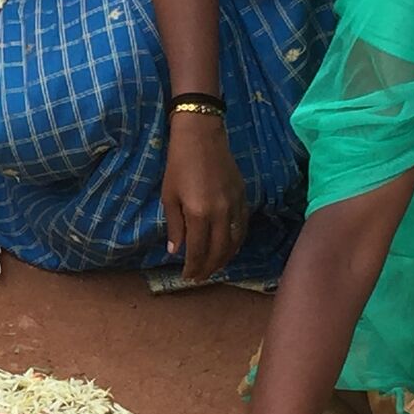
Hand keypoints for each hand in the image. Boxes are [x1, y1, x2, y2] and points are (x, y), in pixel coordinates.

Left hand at [161, 111, 247, 281]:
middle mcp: (221, 214)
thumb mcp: (169, 196)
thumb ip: (174, 226)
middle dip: (209, 268)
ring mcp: (235, 206)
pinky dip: (237, 241)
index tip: (187, 276)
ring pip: (235, 242)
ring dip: (225, 258)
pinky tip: (229, 247)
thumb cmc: (179, 165)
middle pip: (219, 251)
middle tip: (200, 277)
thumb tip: (176, 251)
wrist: (201, 136)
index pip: (199, 251)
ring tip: (214, 267)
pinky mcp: (244, 197)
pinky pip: (243, 227)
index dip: (194, 267)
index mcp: (199, 214)